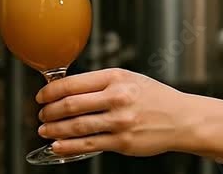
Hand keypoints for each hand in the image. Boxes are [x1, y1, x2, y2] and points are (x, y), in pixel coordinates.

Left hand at [36, 68, 201, 156]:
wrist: (181, 118)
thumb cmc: (154, 97)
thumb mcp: (130, 79)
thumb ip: (101, 83)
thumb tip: (68, 90)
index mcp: (116, 77)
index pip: (73, 83)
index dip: (50, 91)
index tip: (42, 96)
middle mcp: (118, 97)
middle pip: (70, 105)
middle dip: (49, 111)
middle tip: (41, 114)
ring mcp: (120, 121)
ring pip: (76, 126)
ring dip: (55, 129)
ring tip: (45, 130)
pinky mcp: (123, 141)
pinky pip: (89, 144)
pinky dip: (68, 146)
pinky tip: (58, 145)